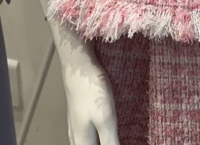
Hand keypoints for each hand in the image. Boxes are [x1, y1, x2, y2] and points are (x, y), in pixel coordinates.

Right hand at [52, 20, 119, 144]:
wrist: (78, 64)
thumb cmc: (90, 89)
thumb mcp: (105, 119)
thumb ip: (110, 143)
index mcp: (81, 143)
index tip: (122, 141)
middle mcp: (76, 136)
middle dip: (108, 144)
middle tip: (123, 138)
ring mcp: (77, 124)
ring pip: (89, 142)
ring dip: (103, 141)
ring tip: (117, 137)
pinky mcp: (80, 113)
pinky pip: (90, 133)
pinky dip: (100, 136)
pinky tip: (106, 129)